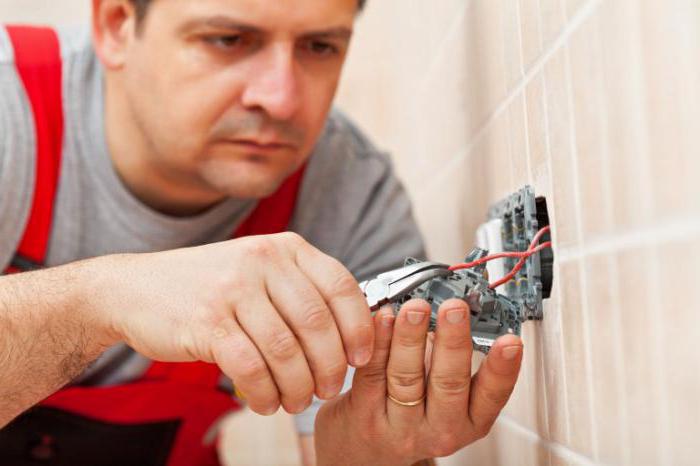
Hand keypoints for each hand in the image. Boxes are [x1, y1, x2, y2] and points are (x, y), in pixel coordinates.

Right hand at [85, 232, 373, 414]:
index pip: (341, 285)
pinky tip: (265, 403)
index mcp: (285, 248)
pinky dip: (264, 393)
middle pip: (316, 323)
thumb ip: (301, 291)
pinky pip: (250, 367)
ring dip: (297, 386)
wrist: (134, 288)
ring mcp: (232, 289)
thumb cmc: (209, 286)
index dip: (359, 327)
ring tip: (296, 401)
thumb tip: (352, 332)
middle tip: (327, 389)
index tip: (361, 357)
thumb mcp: (259, 270)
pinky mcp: (206, 321)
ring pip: (285, 350)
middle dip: (330, 366)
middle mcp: (262, 261)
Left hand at [314, 299, 522, 464]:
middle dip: (453, 342)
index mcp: (469, 422)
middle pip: (448, 383)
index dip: (502, 369)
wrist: (367, 451)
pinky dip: (380, 342)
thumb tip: (453, 313)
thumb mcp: (446, 397)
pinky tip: (385, 319)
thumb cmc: (411, 414)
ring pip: (408, 377)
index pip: (491, 396)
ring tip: (416, 309)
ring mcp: (401, 426)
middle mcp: (439, 428)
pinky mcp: (366, 416)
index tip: (510, 342)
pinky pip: (374, 374)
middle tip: (455, 310)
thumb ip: (450, 360)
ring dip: (412, 337)